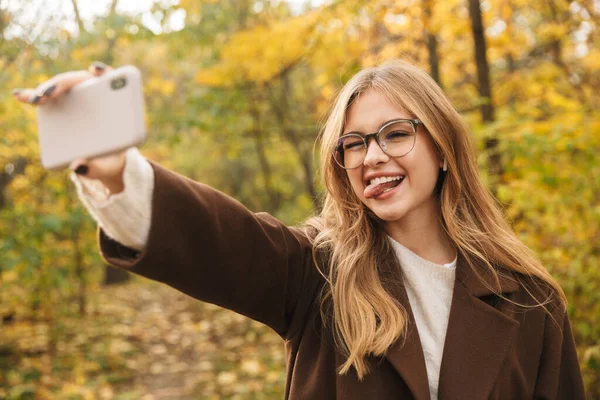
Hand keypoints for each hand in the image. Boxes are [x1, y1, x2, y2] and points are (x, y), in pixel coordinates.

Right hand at [12, 62, 127, 193]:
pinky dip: (33, 96)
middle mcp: (96, 95)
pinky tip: (20, 96)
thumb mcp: (106, 167)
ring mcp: (78, 98)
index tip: (94, 71)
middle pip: (80, 80)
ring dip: (46, 89)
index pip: (111, 80)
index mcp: (115, 104)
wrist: (105, 162)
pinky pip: (47, 98)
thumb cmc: (110, 160)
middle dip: (63, 83)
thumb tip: (77, 166)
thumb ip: (95, 169)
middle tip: (49, 95)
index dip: (103, 72)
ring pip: (62, 86)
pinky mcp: (63, 105)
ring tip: (34, 99)